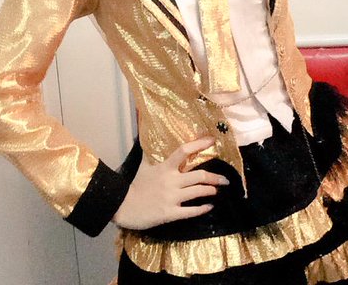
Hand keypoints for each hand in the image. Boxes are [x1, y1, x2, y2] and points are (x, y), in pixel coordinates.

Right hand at [112, 136, 229, 229]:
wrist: (123, 206)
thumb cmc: (135, 186)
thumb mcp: (143, 166)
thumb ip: (150, 152)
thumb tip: (148, 135)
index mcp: (165, 167)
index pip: (184, 151)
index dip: (199, 144)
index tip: (212, 140)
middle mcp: (171, 181)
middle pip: (199, 175)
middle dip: (215, 177)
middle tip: (225, 179)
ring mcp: (171, 198)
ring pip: (198, 192)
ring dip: (210, 191)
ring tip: (217, 191)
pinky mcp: (170, 213)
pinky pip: (191, 211)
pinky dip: (202, 208)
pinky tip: (209, 207)